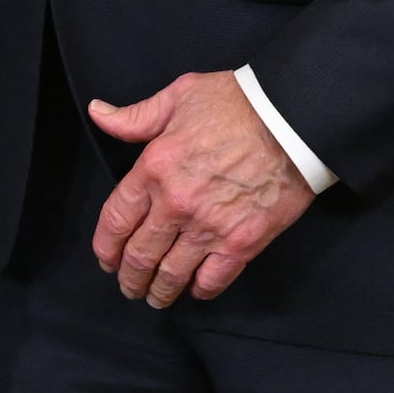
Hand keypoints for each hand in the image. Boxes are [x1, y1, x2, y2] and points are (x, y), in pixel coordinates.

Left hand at [87, 71, 317, 306]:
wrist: (294, 120)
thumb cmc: (239, 103)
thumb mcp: (180, 95)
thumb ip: (136, 116)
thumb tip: (99, 115)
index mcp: (154, 167)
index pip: (116, 218)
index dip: (105, 246)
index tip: (105, 258)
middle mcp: (176, 204)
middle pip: (139, 254)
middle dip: (129, 276)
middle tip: (128, 286)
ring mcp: (209, 227)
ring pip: (171, 274)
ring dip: (159, 291)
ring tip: (155, 297)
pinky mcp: (242, 243)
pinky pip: (212, 280)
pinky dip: (199, 291)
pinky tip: (194, 290)